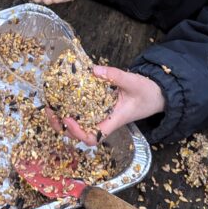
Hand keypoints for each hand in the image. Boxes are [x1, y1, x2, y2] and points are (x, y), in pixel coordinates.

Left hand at [46, 66, 164, 145]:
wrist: (157, 94)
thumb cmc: (148, 93)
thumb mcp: (133, 82)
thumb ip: (115, 76)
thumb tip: (94, 70)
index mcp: (113, 121)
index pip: (93, 137)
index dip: (77, 132)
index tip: (67, 118)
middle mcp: (104, 121)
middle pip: (79, 133)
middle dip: (62, 125)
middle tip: (50, 110)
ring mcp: (101, 114)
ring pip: (79, 122)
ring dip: (63, 116)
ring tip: (51, 103)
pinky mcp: (100, 105)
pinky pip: (83, 109)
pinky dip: (72, 104)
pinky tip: (63, 94)